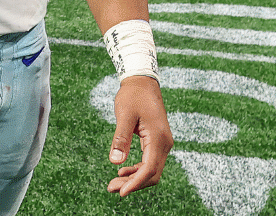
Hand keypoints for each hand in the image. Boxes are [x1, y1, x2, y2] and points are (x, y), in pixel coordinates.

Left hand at [107, 76, 172, 196]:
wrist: (142, 82)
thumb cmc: (133, 96)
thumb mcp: (124, 115)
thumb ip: (120, 138)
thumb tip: (115, 162)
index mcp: (158, 138)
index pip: (149, 168)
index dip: (135, 183)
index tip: (121, 192)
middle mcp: (164, 143)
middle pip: (152, 173)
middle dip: (133, 184)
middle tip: (111, 188)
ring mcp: (162, 143)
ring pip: (151, 170)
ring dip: (134, 179)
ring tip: (113, 184)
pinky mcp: (157, 142)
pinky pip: (150, 162)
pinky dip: (137, 170)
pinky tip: (122, 172)